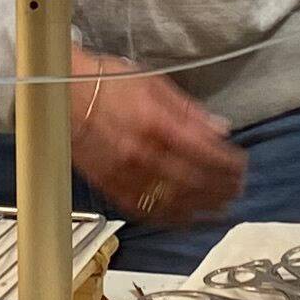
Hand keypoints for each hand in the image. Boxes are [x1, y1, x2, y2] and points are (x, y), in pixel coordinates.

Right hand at [67, 50, 245, 228]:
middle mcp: (143, 155)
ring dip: (203, 207)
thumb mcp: (152, 82)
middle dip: (222, 188)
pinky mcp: (110, 188)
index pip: (206, 153)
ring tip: (222, 208)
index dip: (229, 163)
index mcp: (156, 124)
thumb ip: (189, 110)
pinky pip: (146, 211)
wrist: (56, 95)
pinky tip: (187, 217)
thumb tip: (221, 129)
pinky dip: (171, 218)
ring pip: (174, 202)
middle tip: (238, 189)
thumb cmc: (105, 81)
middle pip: (195, 181)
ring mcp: (126, 176)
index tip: (243, 165)